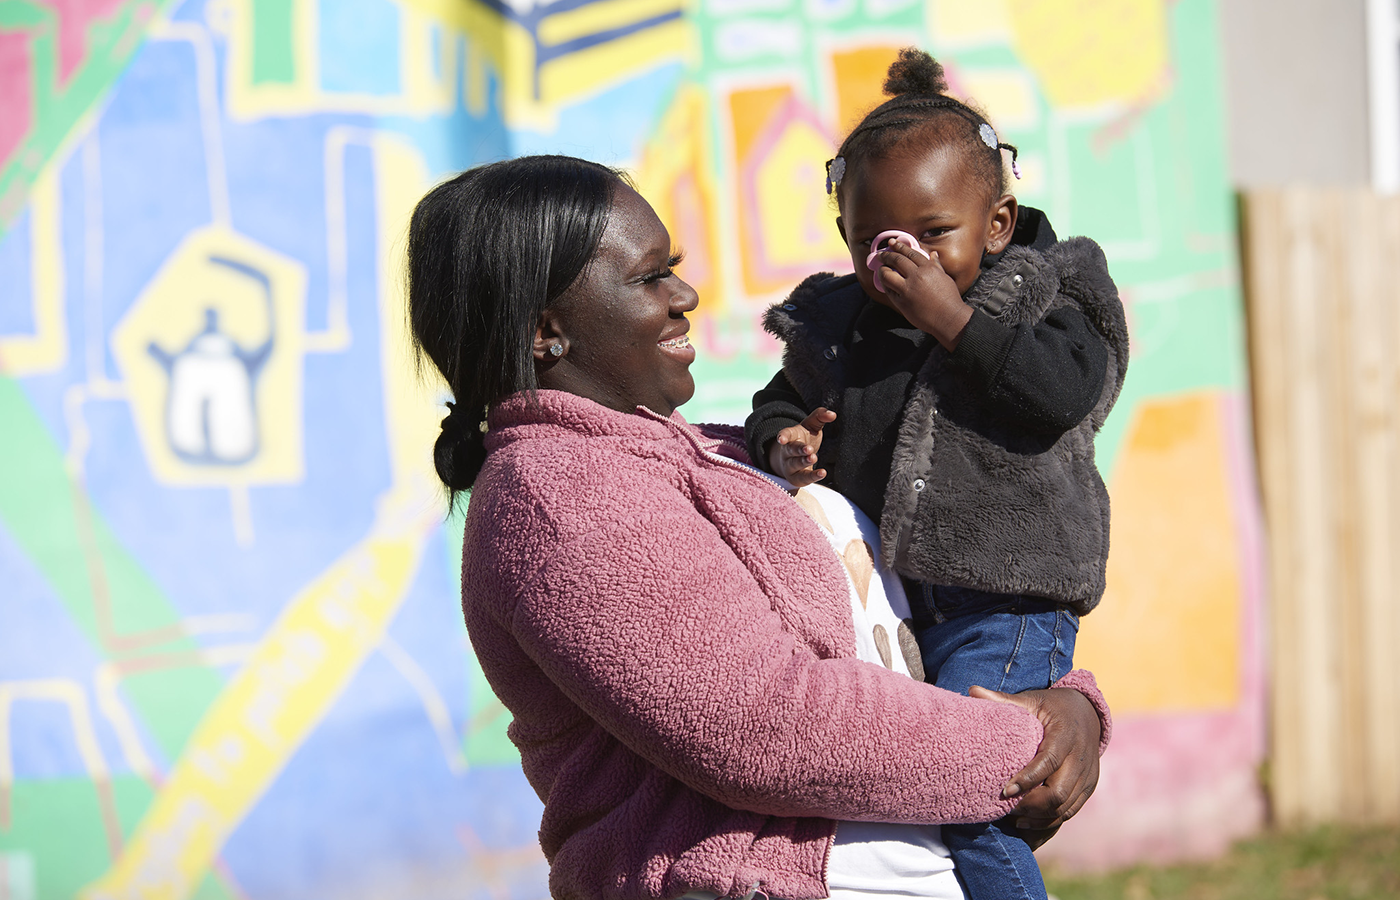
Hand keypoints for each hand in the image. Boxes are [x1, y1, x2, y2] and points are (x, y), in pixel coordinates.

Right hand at [767, 408, 836, 485]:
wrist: (795, 458)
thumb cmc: (804, 438)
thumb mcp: (811, 425)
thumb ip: (820, 417)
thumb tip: (832, 414)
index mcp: (790, 436)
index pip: (785, 434)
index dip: (783, 436)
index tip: (781, 439)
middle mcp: (787, 452)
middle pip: (791, 450)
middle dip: (799, 450)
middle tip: (809, 449)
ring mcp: (790, 466)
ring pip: (795, 464)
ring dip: (804, 461)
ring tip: (813, 458)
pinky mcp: (796, 478)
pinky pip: (803, 478)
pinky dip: (812, 476)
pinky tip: (822, 473)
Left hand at [874, 244, 972, 350]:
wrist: (948, 318)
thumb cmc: (949, 298)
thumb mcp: (945, 277)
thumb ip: (936, 265)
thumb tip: (933, 254)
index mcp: (928, 268)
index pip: (910, 253)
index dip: (899, 246)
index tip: (892, 242)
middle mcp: (917, 276)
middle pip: (897, 260)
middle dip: (886, 256)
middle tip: (881, 255)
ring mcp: (908, 289)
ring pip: (888, 275)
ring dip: (882, 270)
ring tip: (880, 269)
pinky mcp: (902, 302)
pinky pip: (889, 291)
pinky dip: (885, 285)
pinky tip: (884, 282)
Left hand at [969, 685, 1100, 847]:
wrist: (1088, 713)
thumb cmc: (1051, 707)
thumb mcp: (1031, 700)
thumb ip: (1003, 700)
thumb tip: (972, 690)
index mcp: (1067, 734)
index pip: (1049, 761)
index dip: (1028, 778)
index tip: (1004, 790)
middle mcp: (1082, 758)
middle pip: (1059, 792)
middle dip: (1031, 804)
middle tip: (1004, 808)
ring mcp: (1088, 776)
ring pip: (1065, 808)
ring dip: (1039, 818)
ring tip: (1012, 819)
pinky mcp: (1089, 788)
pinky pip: (1070, 812)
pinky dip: (1049, 823)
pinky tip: (1026, 824)